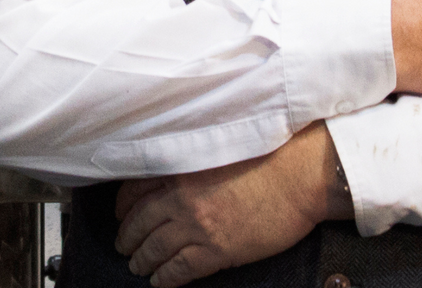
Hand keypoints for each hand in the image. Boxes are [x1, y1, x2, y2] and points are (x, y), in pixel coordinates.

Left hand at [115, 123, 350, 286]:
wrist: (299, 176)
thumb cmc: (270, 155)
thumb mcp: (222, 147)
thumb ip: (194, 159)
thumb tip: (176, 171)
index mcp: (183, 167)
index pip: (135, 188)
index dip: (124, 205)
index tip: (122, 212)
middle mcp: (183, 197)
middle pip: (138, 221)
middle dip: (127, 236)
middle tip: (124, 244)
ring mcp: (198, 225)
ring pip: (153, 249)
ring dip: (141, 260)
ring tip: (138, 266)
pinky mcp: (216, 251)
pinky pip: (178, 270)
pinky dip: (164, 279)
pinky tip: (160, 281)